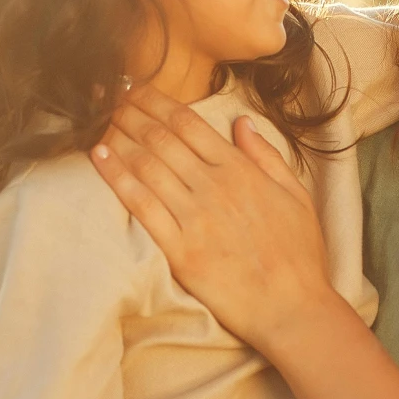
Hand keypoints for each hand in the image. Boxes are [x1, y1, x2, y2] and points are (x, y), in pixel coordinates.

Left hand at [90, 85, 340, 353]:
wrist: (292, 307)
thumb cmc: (299, 255)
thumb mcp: (295, 195)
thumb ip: (266, 155)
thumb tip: (241, 122)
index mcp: (241, 170)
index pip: (189, 124)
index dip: (158, 102)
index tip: (139, 90)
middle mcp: (214, 186)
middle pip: (162, 138)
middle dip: (132, 113)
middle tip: (111, 99)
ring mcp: (195, 217)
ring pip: (147, 165)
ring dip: (120, 136)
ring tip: (100, 120)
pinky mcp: (180, 249)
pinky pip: (141, 205)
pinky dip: (117, 177)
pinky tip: (99, 157)